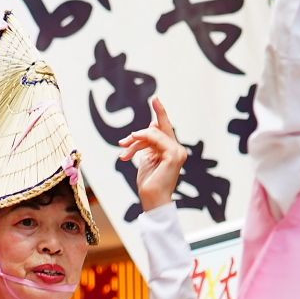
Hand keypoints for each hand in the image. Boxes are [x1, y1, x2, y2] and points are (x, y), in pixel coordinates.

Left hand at [120, 98, 185, 212]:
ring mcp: (177, 151)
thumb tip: (148, 127)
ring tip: (124, 152)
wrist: (152, 200)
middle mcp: (177, 149)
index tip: (155, 99)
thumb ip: (148, 144)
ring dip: (135, 141)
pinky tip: (132, 145)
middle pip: (156, 129)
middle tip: (122, 144)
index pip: (165, 127)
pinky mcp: (173, 155)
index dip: (160, 112)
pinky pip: (155, 138)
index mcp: (171, 149)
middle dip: (138, 135)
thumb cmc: (148, 183)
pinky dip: (142, 139)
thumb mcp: (147, 159)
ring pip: (153, 133)